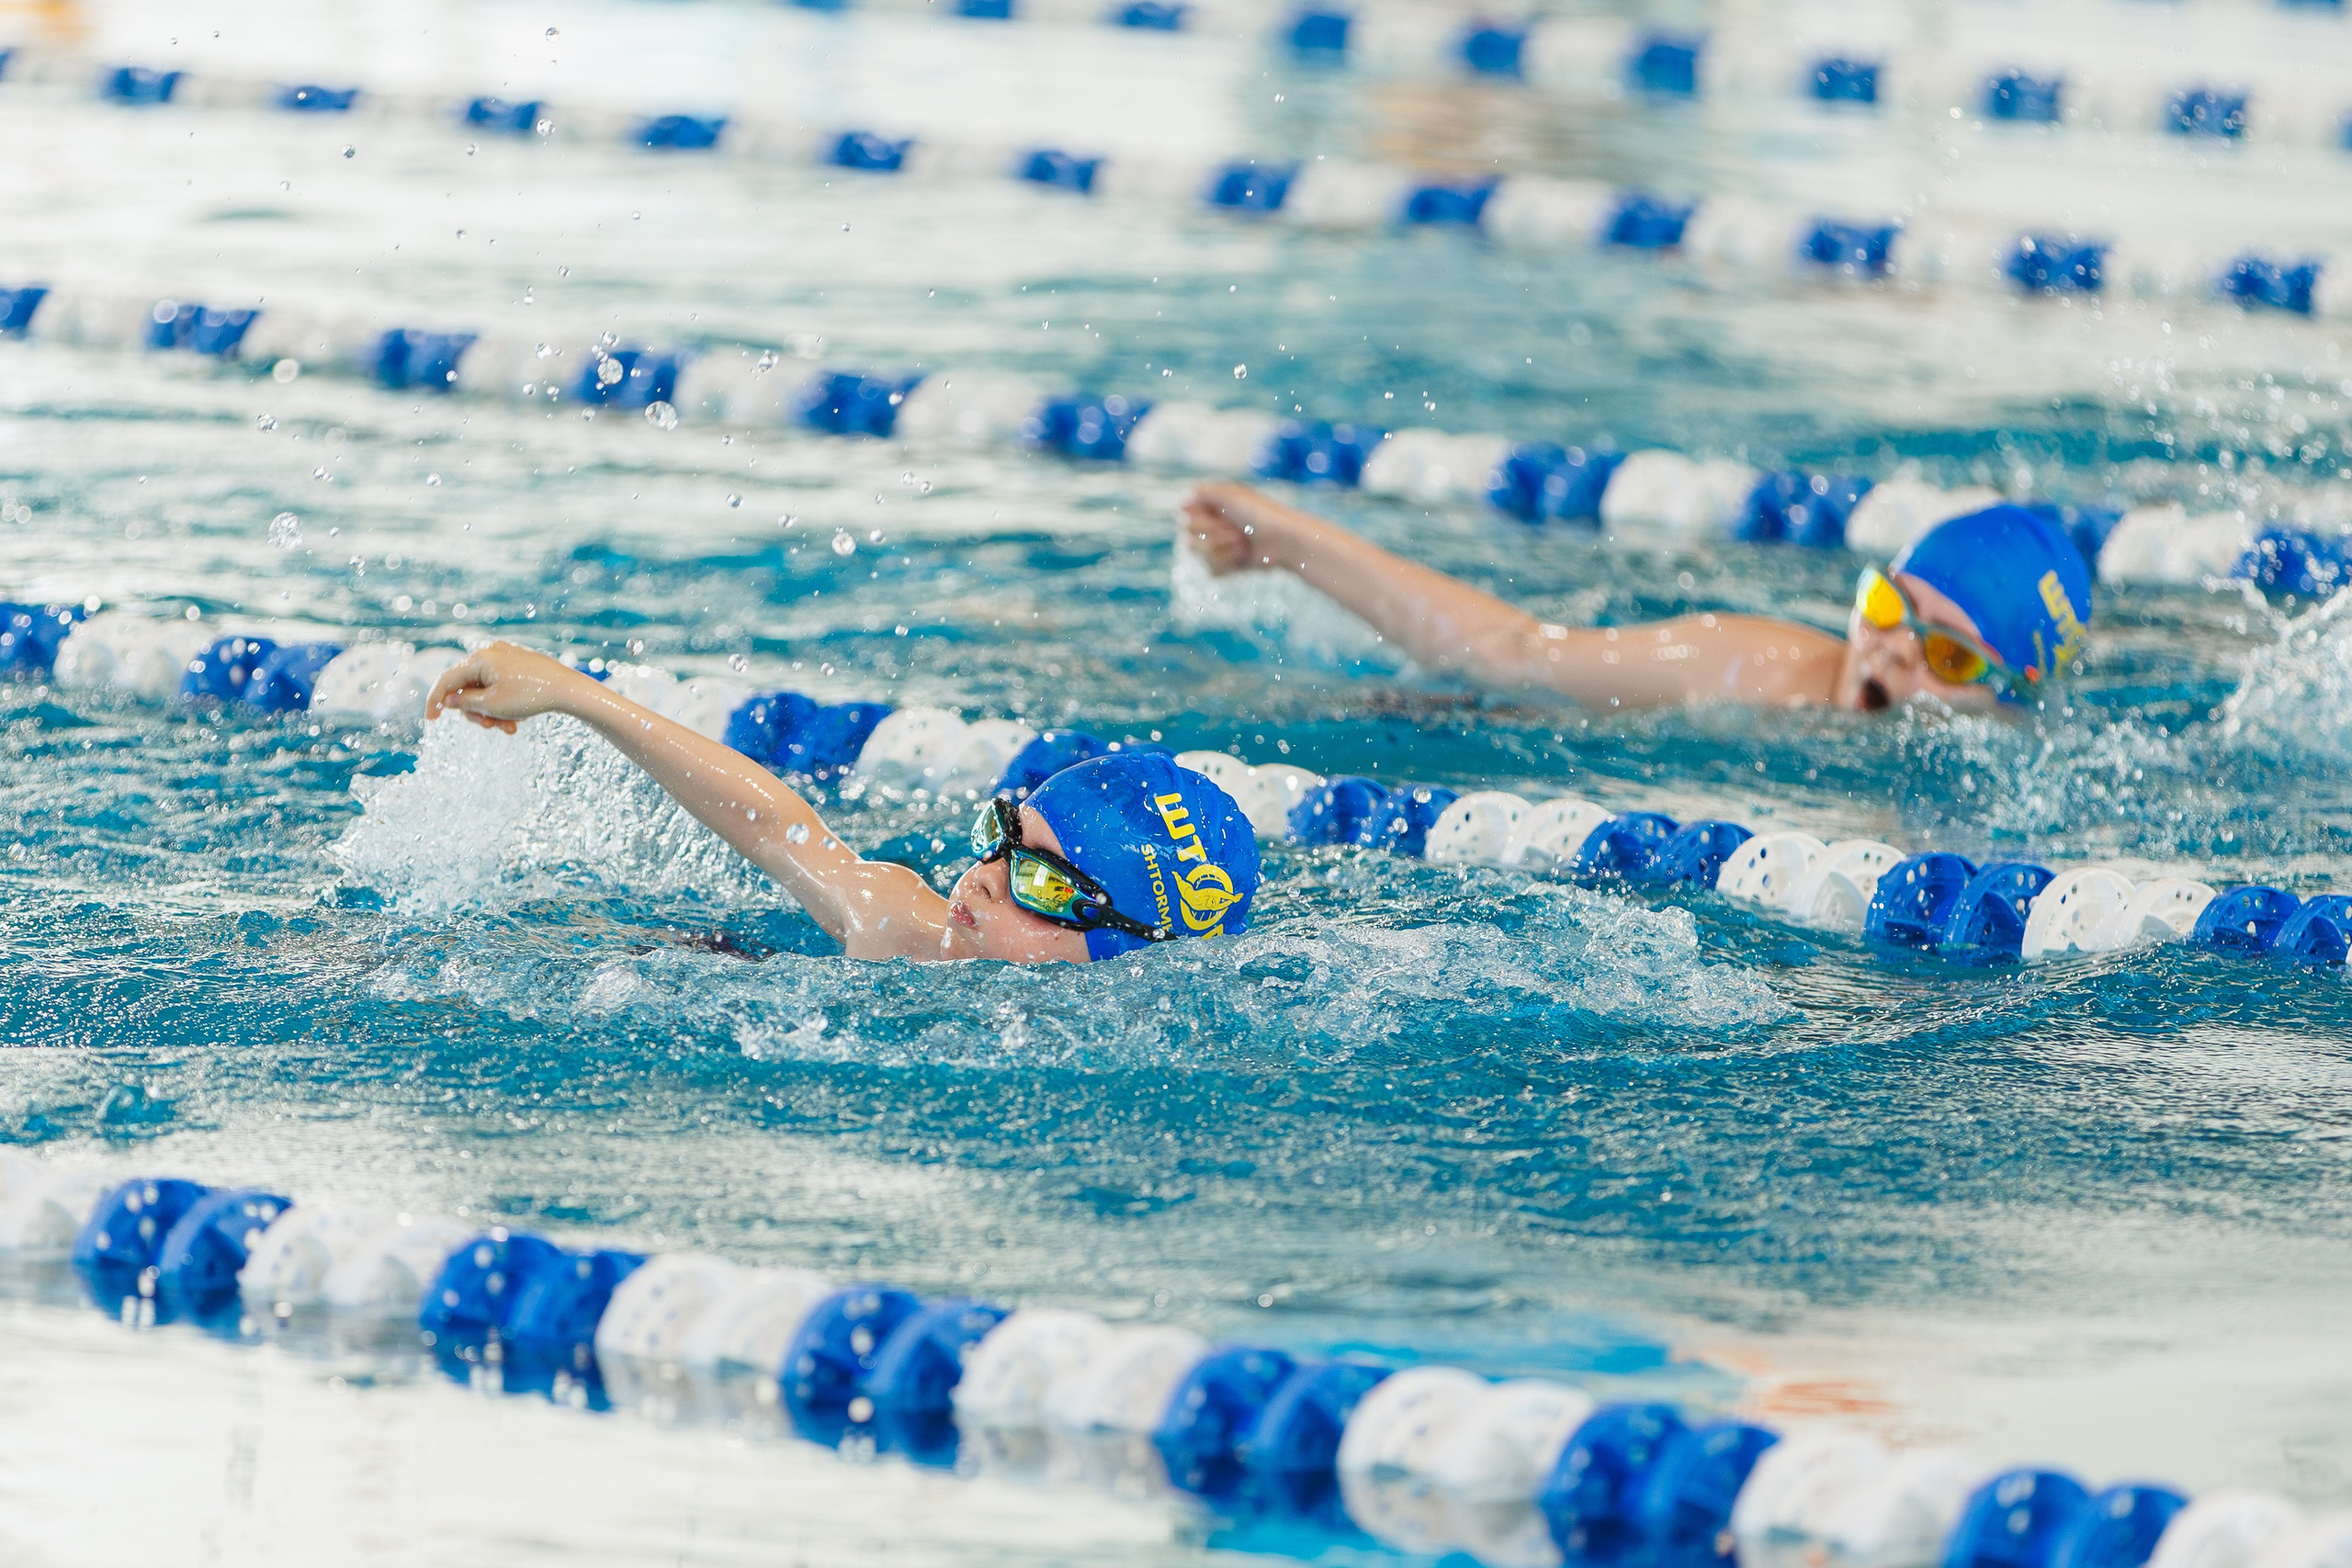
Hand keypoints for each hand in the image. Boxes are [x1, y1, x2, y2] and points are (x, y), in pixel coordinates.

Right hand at [425, 642, 589, 732]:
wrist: (569, 690)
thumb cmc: (530, 696)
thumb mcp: (492, 705)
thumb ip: (464, 703)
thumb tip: (448, 700)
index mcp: (479, 658)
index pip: (447, 680)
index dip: (436, 701)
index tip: (431, 720)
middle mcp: (490, 652)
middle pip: (467, 687)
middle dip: (476, 711)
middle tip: (488, 727)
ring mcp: (505, 657)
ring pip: (485, 690)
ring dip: (491, 711)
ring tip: (509, 727)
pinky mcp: (518, 665)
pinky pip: (500, 686)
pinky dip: (503, 704)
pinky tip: (516, 720)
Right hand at [1178, 481, 1280, 577]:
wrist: (1283, 540)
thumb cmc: (1260, 514)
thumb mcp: (1231, 495)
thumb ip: (1203, 493)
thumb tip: (1181, 503)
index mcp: (1208, 506)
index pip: (1182, 517)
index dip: (1199, 521)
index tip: (1218, 516)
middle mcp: (1208, 525)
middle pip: (1186, 539)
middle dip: (1213, 536)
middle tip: (1236, 531)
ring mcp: (1214, 547)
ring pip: (1197, 557)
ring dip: (1222, 550)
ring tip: (1242, 543)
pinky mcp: (1223, 566)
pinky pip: (1210, 570)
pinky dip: (1227, 563)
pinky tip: (1242, 556)